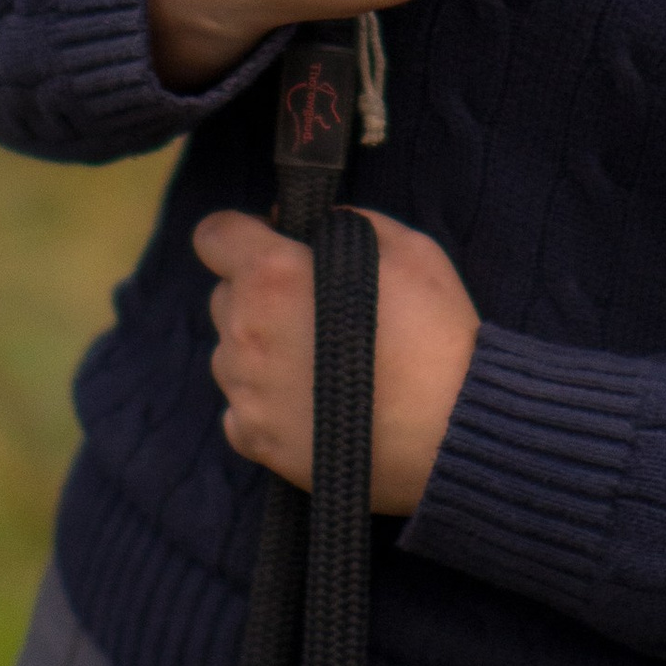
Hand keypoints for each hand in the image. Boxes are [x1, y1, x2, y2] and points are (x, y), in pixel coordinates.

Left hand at [193, 207, 479, 512]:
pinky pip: (241, 410)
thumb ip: (348, 223)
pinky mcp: (257, 442)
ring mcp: (246, 392)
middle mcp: (245, 332)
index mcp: (272, 276)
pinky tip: (311, 404)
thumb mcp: (407, 249)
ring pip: (230, 355)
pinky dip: (265, 404)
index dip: (240, 235)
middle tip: (313, 310)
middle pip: (224, 297)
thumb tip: (312, 225)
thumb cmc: (434, 333)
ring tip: (319, 363)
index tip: (270, 246)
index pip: (213, 235)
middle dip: (257, 295)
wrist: (452, 431)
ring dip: (260, 351)